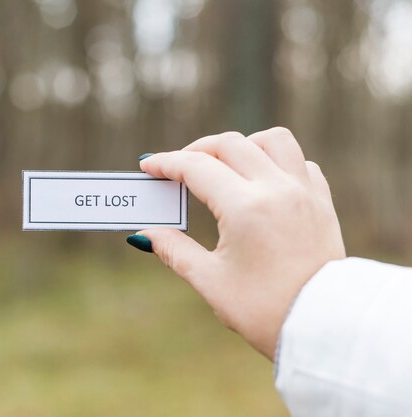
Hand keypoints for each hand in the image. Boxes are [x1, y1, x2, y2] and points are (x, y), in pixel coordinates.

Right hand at [131, 127, 345, 358]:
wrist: (323, 328)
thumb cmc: (265, 310)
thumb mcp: (210, 281)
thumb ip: (174, 250)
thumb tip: (145, 235)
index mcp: (245, 208)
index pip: (197, 167)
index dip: (166, 163)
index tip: (148, 166)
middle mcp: (277, 190)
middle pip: (230, 144)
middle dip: (197, 150)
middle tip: (177, 168)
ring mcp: (304, 192)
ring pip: (273, 139)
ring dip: (242, 144)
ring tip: (224, 165)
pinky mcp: (321, 203)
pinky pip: (299, 162)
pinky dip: (275, 161)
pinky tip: (261, 181)